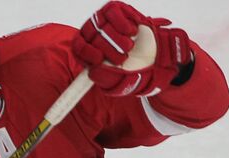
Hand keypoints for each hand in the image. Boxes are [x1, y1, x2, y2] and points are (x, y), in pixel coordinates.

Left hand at [73, 2, 191, 97]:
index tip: (100, 59)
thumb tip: (93, 71)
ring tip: (129, 46)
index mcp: (84, 50)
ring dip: (120, 40)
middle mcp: (90, 33)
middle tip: (123, 57)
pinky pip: (114, 13)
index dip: (88, 53)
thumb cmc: (128, 66)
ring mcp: (101, 19)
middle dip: (110, 50)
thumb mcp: (114, 78)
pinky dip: (125, 25)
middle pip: (94, 38)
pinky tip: (132, 32)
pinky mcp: (114, 9)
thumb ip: (101, 76)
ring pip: (105, 26)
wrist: (150, 54)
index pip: (78, 48)